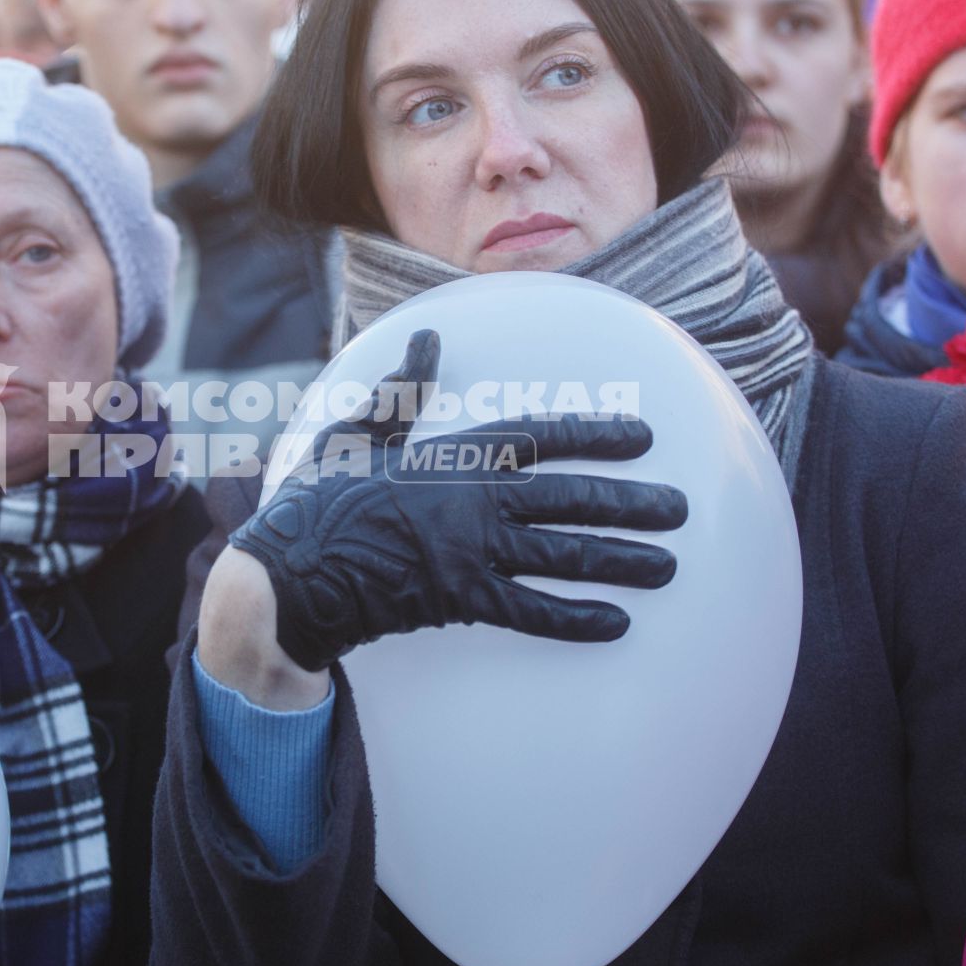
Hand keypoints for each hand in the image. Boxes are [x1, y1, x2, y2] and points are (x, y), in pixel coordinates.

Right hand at [227, 329, 685, 672]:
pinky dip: (577, 619)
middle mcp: (473, 500)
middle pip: (570, 497)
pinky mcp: (460, 600)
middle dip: (631, 503)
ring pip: (563, 554)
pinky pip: (532, 610)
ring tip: (669, 566)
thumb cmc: (315, 503)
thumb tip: (428, 341)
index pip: (540, 437)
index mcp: (452, 456)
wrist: (285, 575)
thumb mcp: (355, 434)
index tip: (643, 437)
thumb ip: (400, 391)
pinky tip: (617, 623)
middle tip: (680, 508)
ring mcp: (470, 552)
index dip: (595, 435)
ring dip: (621, 559)